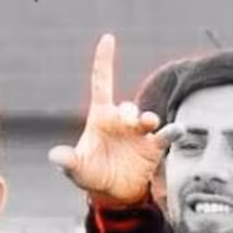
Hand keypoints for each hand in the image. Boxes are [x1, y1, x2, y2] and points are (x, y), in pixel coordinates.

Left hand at [48, 34, 184, 206]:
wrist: (112, 193)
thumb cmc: (91, 174)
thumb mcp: (76, 168)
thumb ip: (67, 161)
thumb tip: (55, 156)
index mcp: (101, 117)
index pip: (102, 82)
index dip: (104, 61)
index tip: (107, 39)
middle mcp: (122, 121)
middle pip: (127, 107)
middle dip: (126, 112)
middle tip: (125, 122)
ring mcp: (139, 133)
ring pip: (146, 118)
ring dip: (147, 118)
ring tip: (146, 124)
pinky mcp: (154, 147)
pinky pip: (166, 135)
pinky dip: (173, 131)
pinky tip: (177, 130)